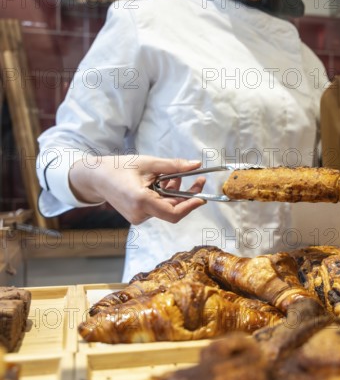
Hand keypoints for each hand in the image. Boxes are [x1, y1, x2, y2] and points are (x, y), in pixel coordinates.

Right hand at [69, 155, 206, 224]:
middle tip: (198, 179)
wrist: (95, 177)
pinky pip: (158, 207)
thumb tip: (196, 165)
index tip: (203, 197)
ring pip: (166, 207)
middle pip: (173, 209)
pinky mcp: (137, 216)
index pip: (173, 212)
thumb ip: (174, 165)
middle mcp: (140, 213)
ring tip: (174, 175)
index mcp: (141, 201)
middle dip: (187, 195)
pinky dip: (165, 195)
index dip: (191, 206)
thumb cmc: (119, 167)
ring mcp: (138, 217)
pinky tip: (164, 181)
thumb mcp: (148, 163)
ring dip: (175, 193)